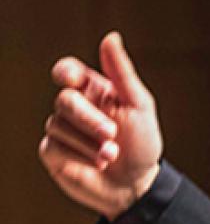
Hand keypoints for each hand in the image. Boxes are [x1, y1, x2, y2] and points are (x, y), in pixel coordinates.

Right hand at [39, 31, 162, 219]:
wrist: (137, 186)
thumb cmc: (142, 145)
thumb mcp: (139, 106)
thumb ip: (122, 73)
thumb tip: (111, 37)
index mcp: (94, 92)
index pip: (68, 72)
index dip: (65, 73)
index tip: (71, 79)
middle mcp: (76, 109)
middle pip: (65, 99)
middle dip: (89, 119)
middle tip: (111, 134)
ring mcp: (62, 131)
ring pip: (57, 125)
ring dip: (89, 143)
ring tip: (111, 156)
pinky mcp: (54, 154)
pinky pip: (53, 146)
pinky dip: (77, 156)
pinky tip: (96, 165)